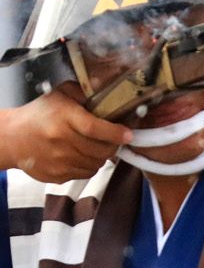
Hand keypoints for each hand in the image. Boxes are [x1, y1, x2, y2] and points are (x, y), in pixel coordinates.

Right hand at [0, 84, 130, 182]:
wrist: (11, 138)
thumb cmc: (39, 114)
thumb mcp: (60, 95)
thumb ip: (84, 92)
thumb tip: (110, 95)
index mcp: (64, 118)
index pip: (95, 128)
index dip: (116, 133)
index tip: (128, 134)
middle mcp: (61, 141)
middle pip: (103, 150)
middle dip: (112, 145)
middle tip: (110, 139)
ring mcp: (59, 160)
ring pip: (97, 163)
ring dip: (100, 156)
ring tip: (91, 145)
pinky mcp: (58, 175)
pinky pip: (86, 173)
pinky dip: (89, 165)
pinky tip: (80, 155)